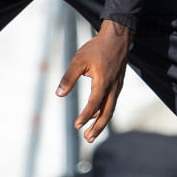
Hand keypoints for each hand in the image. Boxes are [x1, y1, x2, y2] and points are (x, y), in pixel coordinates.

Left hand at [57, 20, 130, 141]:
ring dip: (101, 122)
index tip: (77, 126)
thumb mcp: (79, 60)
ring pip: (110, 109)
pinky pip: (111, 102)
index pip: (94, 104)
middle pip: (107, 113)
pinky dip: (104, 111)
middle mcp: (113, 87)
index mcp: (103, 82)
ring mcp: (117, 86)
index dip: (85, 116)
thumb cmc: (97, 48)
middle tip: (87, 138)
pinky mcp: (118, 84)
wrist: (117, 38)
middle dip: (98, 128)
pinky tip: (95, 115)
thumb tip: (59, 94)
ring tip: (90, 134)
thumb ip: (69, 78)